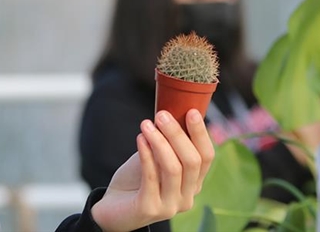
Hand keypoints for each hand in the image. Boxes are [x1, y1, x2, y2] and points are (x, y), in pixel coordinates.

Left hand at [90, 109, 215, 231]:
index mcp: (193, 183)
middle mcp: (187, 197)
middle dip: (177, 134)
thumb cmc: (135, 180)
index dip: (201, 133)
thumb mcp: (154, 157)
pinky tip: (140, 139)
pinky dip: (146, 154)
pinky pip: (151, 177)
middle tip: (162, 115)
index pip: (207, 157)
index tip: (191, 111)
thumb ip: (166, 143)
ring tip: (146, 124)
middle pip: (192, 161)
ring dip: (160, 141)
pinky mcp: (150, 209)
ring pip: (173, 168)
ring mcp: (170, 206)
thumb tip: (170, 113)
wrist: (112, 207)